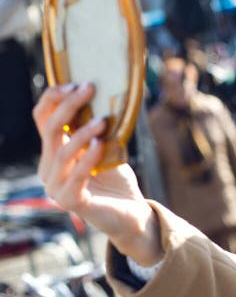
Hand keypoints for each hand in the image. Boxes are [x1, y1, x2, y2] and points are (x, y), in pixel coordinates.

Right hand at [33, 83, 161, 265]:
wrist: (131, 214)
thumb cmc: (117, 180)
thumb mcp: (106, 148)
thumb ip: (97, 128)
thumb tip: (105, 95)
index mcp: (52, 153)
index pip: (42, 119)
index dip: (53, 98)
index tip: (74, 82)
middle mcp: (48, 169)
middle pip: (50, 131)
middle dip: (68, 106)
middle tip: (89, 89)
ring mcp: (56, 187)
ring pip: (62, 153)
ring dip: (82, 133)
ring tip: (102, 120)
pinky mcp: (71, 202)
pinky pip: (76, 176)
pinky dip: (88, 158)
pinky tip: (101, 144)